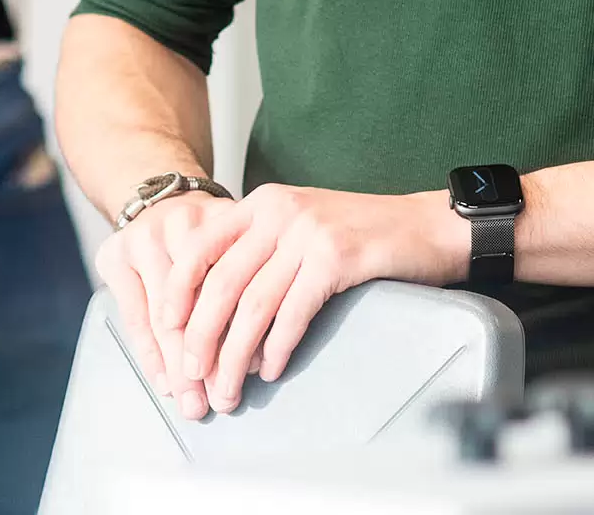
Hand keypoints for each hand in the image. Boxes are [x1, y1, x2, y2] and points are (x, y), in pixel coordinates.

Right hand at [94, 188, 252, 421]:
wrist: (155, 195)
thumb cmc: (204, 234)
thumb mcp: (232, 242)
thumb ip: (242, 287)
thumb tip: (253, 359)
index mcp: (221, 220)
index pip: (231, 288)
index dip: (239, 334)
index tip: (247, 375)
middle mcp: (182, 225)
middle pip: (197, 305)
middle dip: (208, 361)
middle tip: (218, 402)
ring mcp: (144, 238)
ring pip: (164, 316)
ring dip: (177, 367)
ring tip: (191, 402)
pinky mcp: (114, 253)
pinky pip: (133, 315)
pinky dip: (149, 353)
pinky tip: (162, 380)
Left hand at [167, 185, 465, 414]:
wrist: (427, 226)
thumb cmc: (362, 236)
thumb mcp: (299, 227)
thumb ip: (259, 253)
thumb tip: (217, 316)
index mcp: (261, 203)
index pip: (200, 247)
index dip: (177, 293)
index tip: (166, 333)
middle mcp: (278, 211)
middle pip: (221, 282)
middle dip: (201, 337)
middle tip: (193, 377)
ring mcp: (307, 232)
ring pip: (254, 304)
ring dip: (235, 355)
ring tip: (229, 389)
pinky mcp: (337, 256)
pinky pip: (293, 312)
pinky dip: (277, 347)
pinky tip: (271, 371)